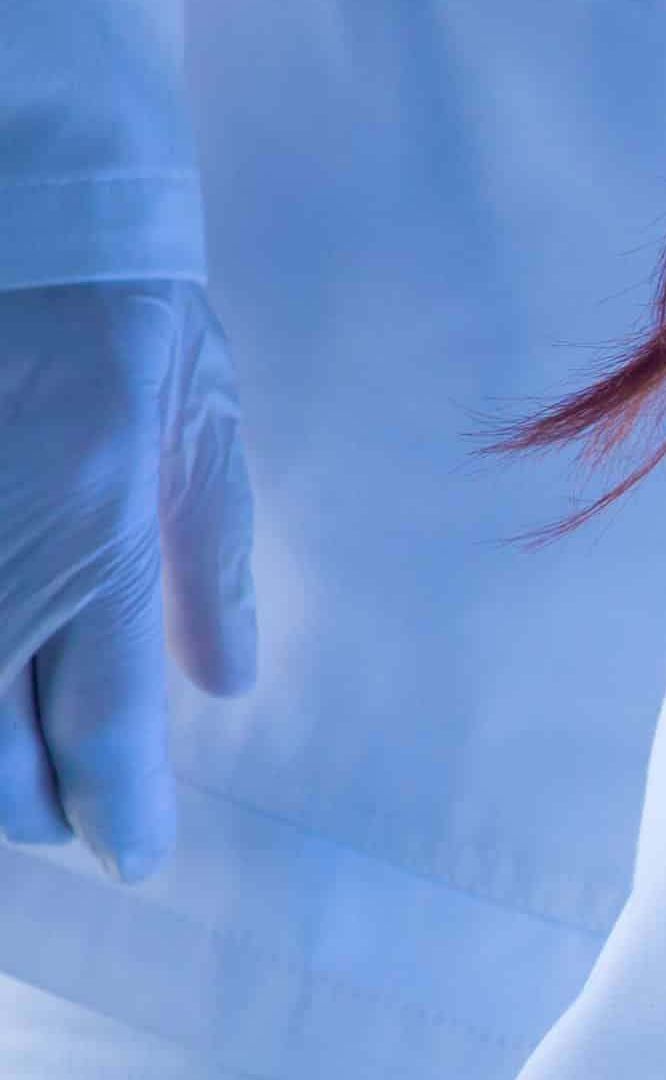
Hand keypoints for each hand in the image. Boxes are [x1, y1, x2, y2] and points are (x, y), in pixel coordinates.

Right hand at [0, 279, 253, 880]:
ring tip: (21, 772)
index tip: (139, 858)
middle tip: (71, 813)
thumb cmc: (134, 319)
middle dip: (38, 809)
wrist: (38, 221)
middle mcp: (4, 561)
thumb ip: (214, 570)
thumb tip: (228, 685)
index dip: (123, 811)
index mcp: (98, 530)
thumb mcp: (208, 434)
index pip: (106, 724)